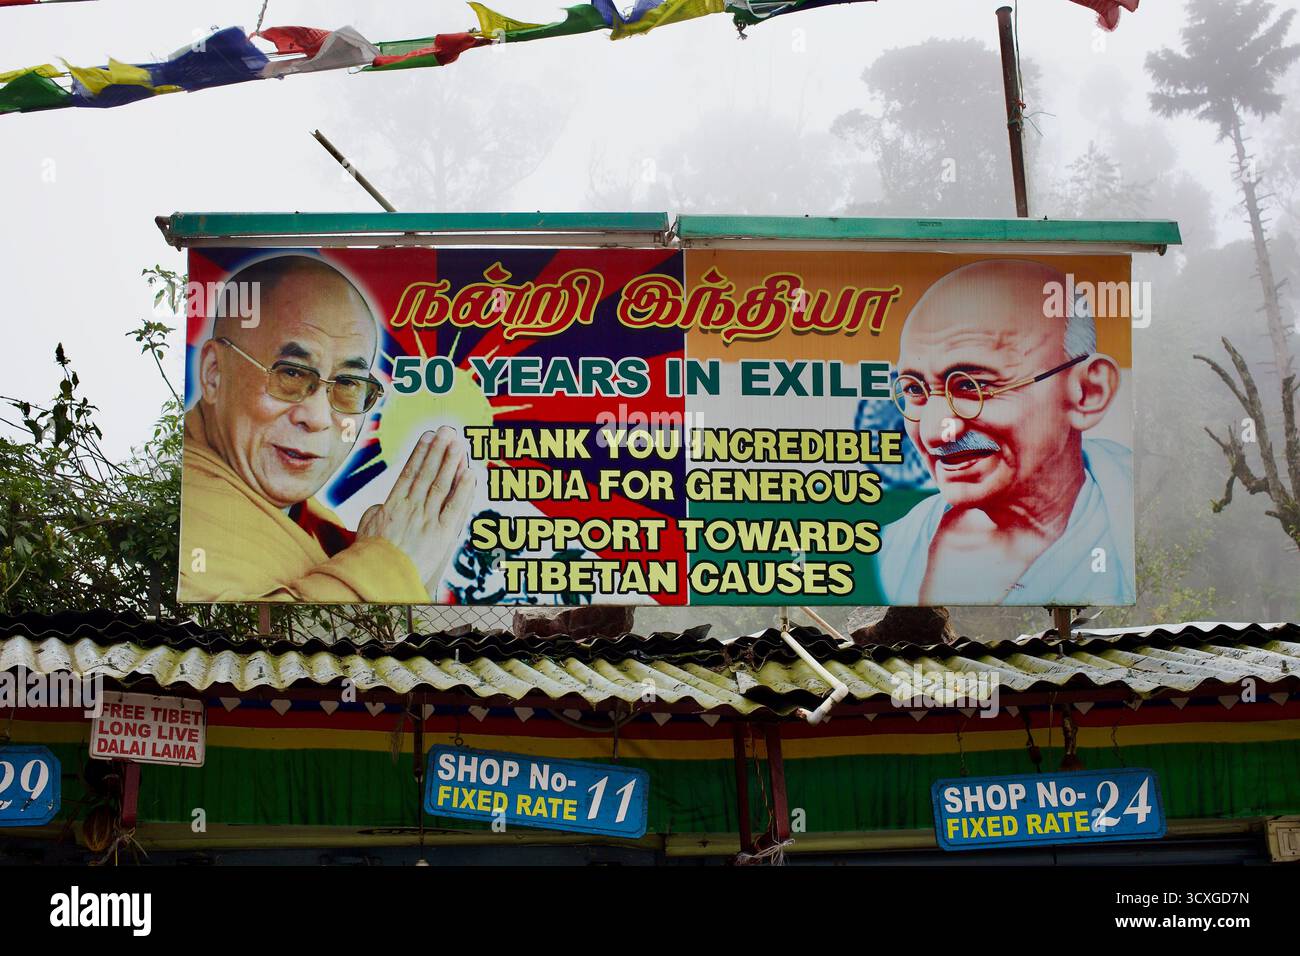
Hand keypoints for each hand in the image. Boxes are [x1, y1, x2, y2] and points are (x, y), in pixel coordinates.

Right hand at [357, 426, 476, 597]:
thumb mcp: (366, 529)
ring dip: (451, 462)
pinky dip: (464, 490)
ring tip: (458, 444)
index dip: (420, 453)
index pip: (409, 472)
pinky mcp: (440, 535)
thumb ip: (376, 513)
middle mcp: (411, 508)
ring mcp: (427, 520)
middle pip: (427, 473)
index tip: (427, 437)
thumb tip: (382, 505)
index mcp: (392, 505)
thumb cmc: (369, 559)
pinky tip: (470, 474)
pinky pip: (455, 507)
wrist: (377, 579)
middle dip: (438, 450)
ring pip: (442, 485)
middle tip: (447, 432)